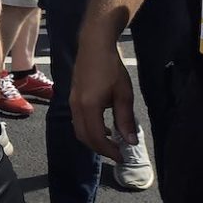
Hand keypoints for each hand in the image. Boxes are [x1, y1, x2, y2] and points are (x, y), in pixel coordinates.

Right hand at [70, 32, 135, 159]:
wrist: (94, 46)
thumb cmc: (111, 68)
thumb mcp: (123, 94)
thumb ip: (125, 119)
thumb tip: (130, 142)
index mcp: (89, 107)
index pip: (97, 137)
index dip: (109, 150)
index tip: (122, 157)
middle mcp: (76, 107)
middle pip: (84, 137)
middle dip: (100, 149)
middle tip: (117, 153)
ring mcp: (72, 102)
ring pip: (79, 130)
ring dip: (94, 140)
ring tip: (111, 142)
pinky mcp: (72, 98)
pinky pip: (78, 121)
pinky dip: (89, 130)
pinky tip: (104, 126)